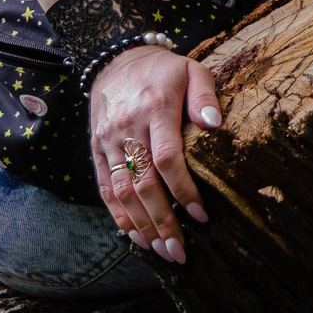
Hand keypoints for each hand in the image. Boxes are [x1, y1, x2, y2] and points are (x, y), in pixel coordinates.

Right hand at [90, 42, 221, 263]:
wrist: (115, 60)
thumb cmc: (163, 69)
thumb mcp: (191, 69)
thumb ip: (205, 95)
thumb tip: (215, 124)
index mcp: (155, 108)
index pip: (167, 158)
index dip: (183, 190)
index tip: (201, 215)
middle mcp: (128, 128)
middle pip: (143, 183)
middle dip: (162, 221)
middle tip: (180, 251)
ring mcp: (108, 141)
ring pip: (122, 192)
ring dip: (141, 226)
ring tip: (162, 251)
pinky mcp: (96, 150)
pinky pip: (105, 188)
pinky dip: (118, 216)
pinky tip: (135, 236)